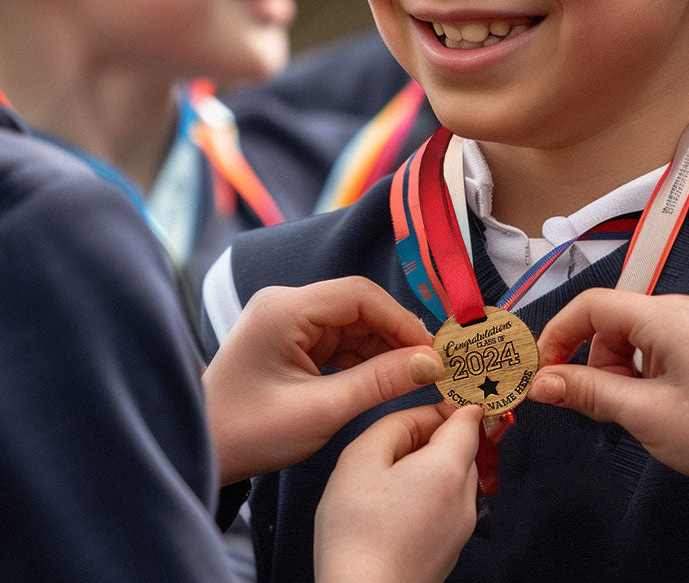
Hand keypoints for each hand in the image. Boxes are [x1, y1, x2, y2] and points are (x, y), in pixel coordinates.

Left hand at [203, 276, 443, 483]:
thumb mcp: (321, 411)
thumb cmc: (248, 433)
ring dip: (383, 347)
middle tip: (430, 365)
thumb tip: (431, 364)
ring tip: (415, 375)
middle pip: (358, 306)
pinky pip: (339, 339)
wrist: (197, 452)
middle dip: (395, 334)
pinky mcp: (291, 339)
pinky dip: (364, 357)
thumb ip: (378, 382)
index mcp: (286, 309)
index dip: (401, 320)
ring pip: (353, 322)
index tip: (431, 352)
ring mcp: (288, 320)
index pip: (359, 296)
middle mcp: (287, 304)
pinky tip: (387, 377)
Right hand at [314, 404, 481, 582]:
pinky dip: (427, 495)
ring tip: (386, 484)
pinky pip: (447, 503)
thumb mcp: (359, 460)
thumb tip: (419, 419)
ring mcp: (462, 526)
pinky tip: (393, 511)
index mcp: (448, 469)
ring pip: (453, 475)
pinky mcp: (451, 548)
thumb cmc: (356, 537)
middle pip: (460, 445)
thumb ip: (394, 425)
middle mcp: (465, 497)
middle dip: (430, 436)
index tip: (429, 394)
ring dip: (428, 466)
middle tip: (390, 448)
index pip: (467, 416)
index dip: (447, 402)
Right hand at [527, 289, 688, 486]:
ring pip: (637, 333)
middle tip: (600, 404)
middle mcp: (684, 306)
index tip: (542, 370)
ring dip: (622, 367)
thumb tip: (541, 382)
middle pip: (614, 319)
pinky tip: (659, 402)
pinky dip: (647, 367)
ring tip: (638, 410)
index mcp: (665, 315)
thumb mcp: (644, 414)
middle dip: (595, 359)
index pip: (592, 305)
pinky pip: (663, 341)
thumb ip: (588, 391)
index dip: (558, 335)